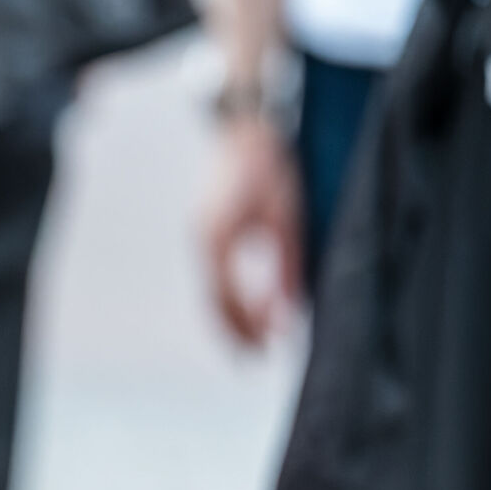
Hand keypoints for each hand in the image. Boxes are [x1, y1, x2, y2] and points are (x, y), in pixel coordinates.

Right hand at [202, 114, 304, 346]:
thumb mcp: (287, 219)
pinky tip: (252, 307)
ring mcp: (200, 236)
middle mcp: (202, 242)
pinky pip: (214, 275)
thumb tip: (289, 312)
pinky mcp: (206, 231)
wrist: (246, 131)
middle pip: (213, 301)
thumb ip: (288, 267)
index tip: (271, 345)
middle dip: (235, 333)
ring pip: (212, 291)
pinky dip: (230, 296)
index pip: (227, 298)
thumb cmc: (272, 169)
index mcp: (218, 240)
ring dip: (233, 318)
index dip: (249, 326)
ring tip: (255, 341)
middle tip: (256, 358)